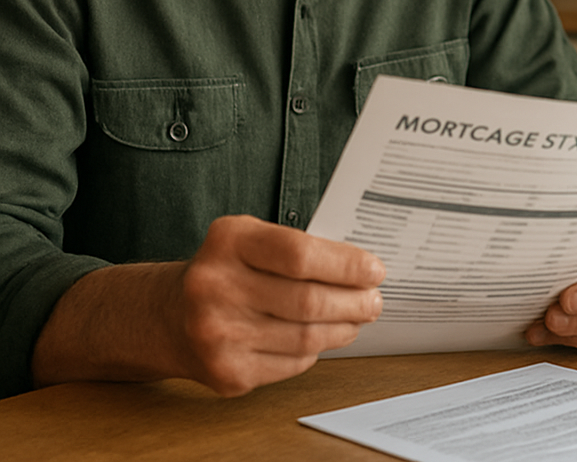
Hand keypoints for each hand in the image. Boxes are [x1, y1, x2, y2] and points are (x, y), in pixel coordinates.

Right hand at [32, 214, 384, 396]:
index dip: (346, 264)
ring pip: (305, 337)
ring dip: (343, 328)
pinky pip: (291, 363)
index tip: (375, 270)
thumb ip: (298, 247)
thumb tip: (361, 269)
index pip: (301, 255)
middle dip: (354, 302)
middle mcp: (216, 287)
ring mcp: (218, 335)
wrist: (165, 315)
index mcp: (228, 241)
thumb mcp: (250, 238)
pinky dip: (315, 349)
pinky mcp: (225, 373)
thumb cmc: (225, 268)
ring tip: (358, 318)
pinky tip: (324, 337)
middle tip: (375, 300)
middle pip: (308, 301)